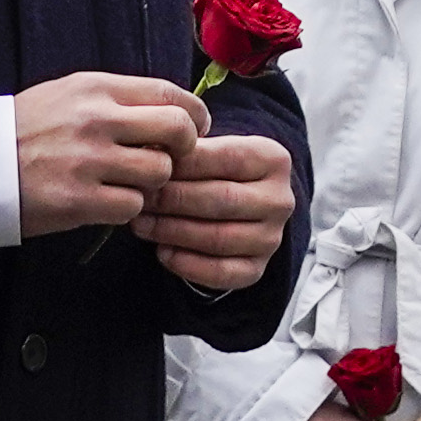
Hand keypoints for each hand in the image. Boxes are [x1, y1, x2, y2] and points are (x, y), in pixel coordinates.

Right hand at [16, 71, 207, 233]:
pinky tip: (109, 203)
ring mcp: (88, 161)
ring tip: (130, 183)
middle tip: (175, 159)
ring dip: (152, 182)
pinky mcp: (79, 200)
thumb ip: (117, 99)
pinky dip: (128, 208)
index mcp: (97, 88)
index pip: (170, 92)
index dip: (194, 113)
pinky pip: (132, 206)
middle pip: (177, 129)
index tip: (196, 128)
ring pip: (159, 171)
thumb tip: (169, 112)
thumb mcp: (69, 94)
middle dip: (187, 147)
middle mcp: (97, 120)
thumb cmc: (27, 128)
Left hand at [142, 124, 295, 295]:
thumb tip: (151, 151)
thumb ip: (187, 147)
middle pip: (222, 200)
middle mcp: (280, 200)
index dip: (184, 164)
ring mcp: (271, 238)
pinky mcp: (257, 269)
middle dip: (173, 200)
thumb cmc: (213, 171)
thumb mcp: (209, 148)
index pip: (227, 158)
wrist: (237, 202)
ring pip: (218, 238)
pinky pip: (220, 273)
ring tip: (141, 224)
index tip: (149, 166)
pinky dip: (186, 265)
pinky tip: (162, 251)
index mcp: (274, 159)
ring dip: (172, 232)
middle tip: (140, 198)